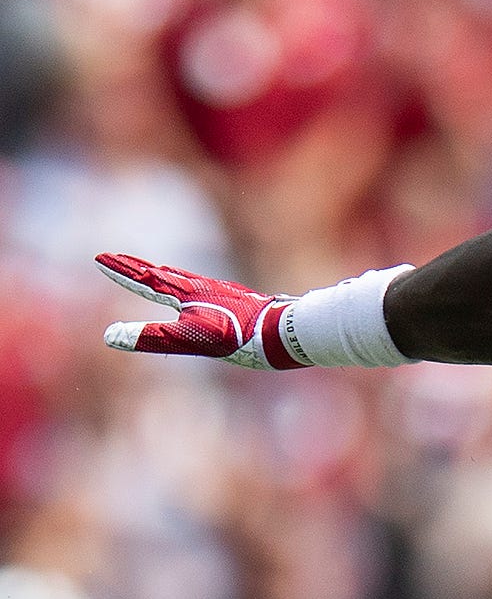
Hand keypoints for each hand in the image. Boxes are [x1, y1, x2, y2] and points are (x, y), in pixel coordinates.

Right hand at [97, 254, 296, 367]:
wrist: (285, 332)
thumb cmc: (239, 336)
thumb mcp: (189, 340)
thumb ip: (151, 337)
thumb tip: (110, 336)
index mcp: (187, 293)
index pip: (145, 280)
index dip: (121, 272)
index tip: (98, 259)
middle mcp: (203, 287)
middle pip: (163, 274)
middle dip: (138, 268)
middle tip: (119, 258)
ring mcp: (224, 293)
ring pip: (188, 281)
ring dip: (167, 275)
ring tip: (160, 272)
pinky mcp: (243, 302)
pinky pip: (210, 291)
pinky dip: (195, 288)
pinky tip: (209, 296)